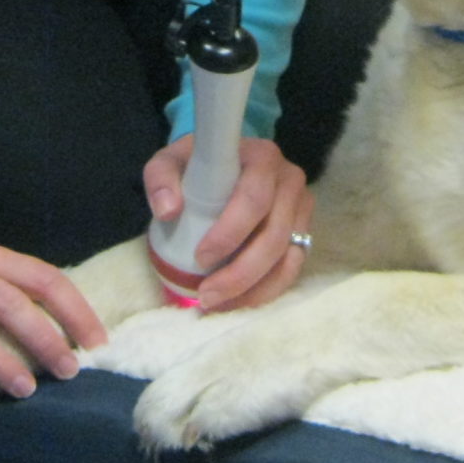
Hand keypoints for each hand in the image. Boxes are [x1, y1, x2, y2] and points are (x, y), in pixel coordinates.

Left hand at [143, 133, 311, 312]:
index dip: (230, 233)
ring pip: (287, 258)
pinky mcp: (303, 232)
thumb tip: (168, 210)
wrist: (223, 166)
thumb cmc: (197, 166)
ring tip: (217, 305)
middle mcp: (290, 180)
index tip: (200, 258)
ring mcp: (301, 208)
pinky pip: (292, 268)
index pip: (254, 199)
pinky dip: (266, 291)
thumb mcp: (171, 161)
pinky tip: (238, 302)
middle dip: (240, 273)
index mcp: (262, 157)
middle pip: (274, 235)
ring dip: (253, 290)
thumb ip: (160, 178)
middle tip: (206, 295)